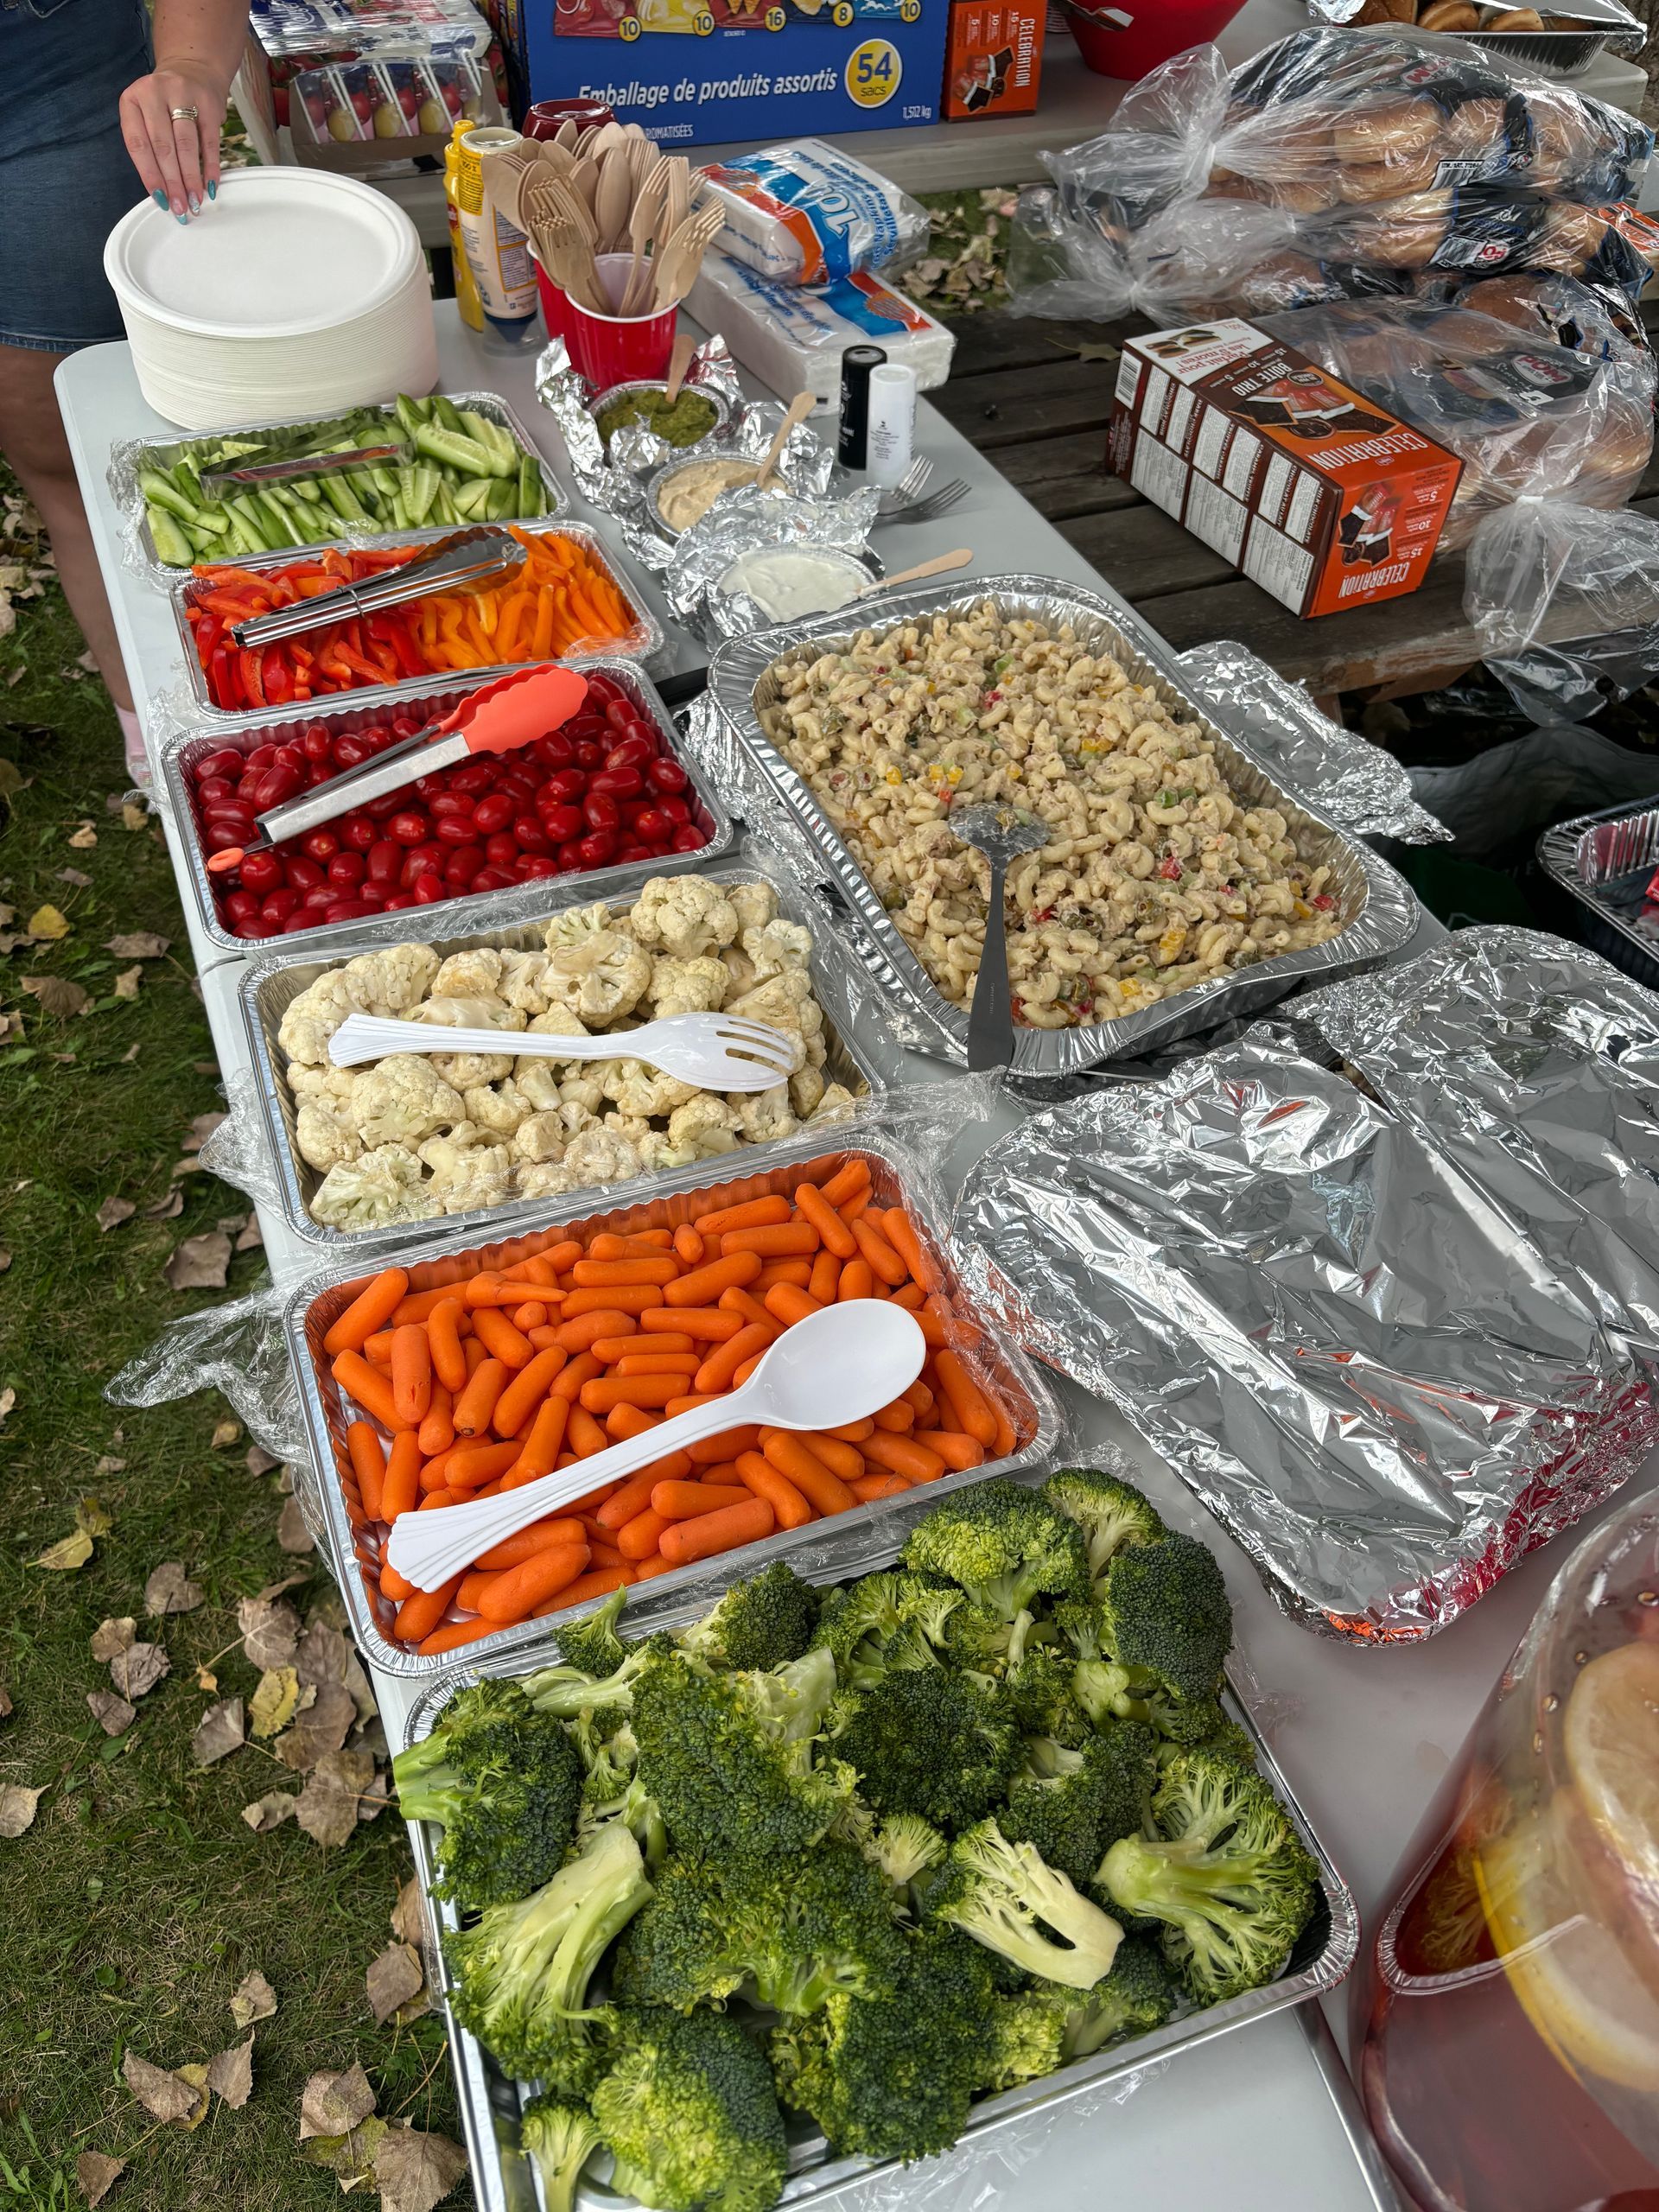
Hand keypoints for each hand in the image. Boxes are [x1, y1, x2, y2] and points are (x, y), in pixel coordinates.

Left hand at [119, 59, 228, 220]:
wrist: (192, 70)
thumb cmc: (164, 103)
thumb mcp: (145, 115)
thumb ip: (149, 146)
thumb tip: (163, 191)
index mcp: (132, 100)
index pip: (138, 144)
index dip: (150, 175)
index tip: (161, 199)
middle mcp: (155, 94)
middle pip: (163, 146)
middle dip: (173, 182)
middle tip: (180, 207)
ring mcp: (183, 95)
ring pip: (186, 145)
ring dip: (192, 178)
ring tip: (195, 201)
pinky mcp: (208, 103)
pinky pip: (210, 141)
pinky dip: (211, 167)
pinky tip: (211, 186)